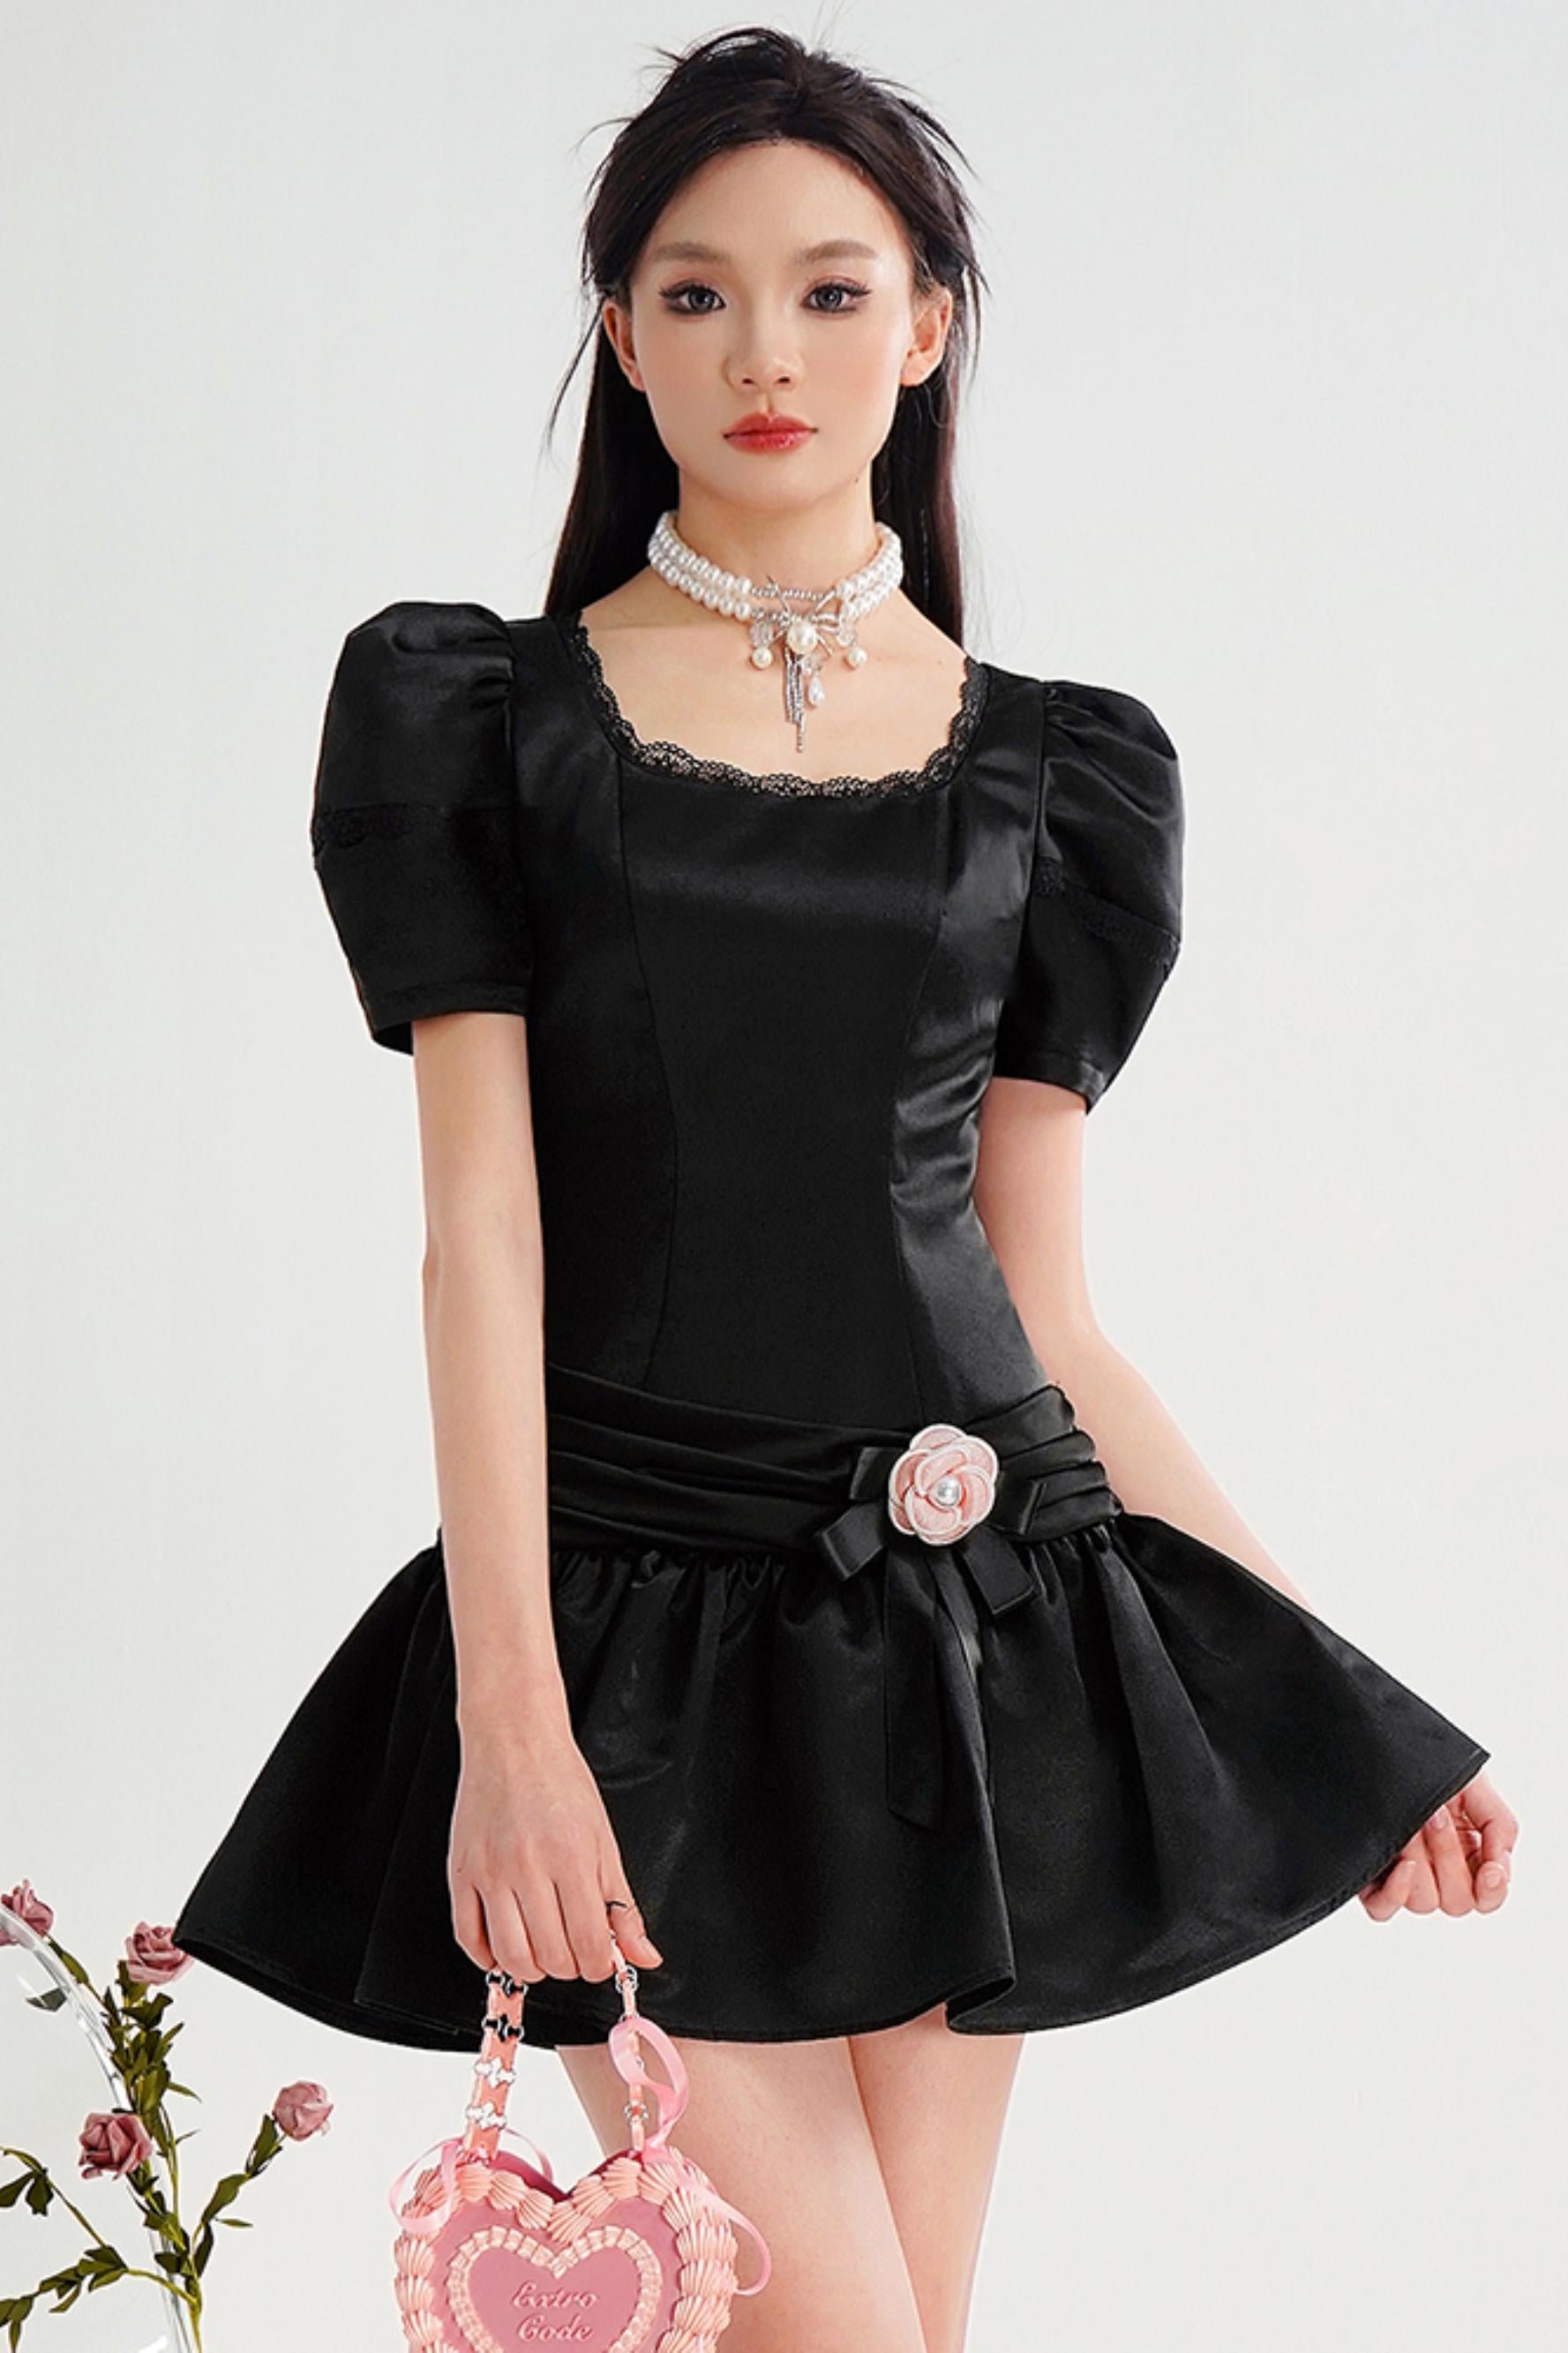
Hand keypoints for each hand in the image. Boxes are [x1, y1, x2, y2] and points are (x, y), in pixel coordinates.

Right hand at [448, 1719, 664, 1985]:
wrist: (514, 1741)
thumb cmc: (561, 1783)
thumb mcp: (604, 1841)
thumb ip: (624, 1905)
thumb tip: (645, 1957)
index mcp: (572, 1858)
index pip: (588, 1944)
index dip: (598, 1965)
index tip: (598, 1958)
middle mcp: (528, 1867)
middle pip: (550, 1956)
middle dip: (568, 1966)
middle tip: (573, 1948)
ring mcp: (490, 1871)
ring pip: (510, 1955)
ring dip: (531, 1967)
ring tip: (542, 1949)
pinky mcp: (461, 1872)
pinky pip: (467, 1937)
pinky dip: (488, 1957)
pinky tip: (506, 1946)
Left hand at [1358, 1768, 1515, 1919]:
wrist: (1380, 1739)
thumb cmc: (1427, 1760)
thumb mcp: (1474, 1785)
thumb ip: (1499, 1825)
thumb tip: (1499, 1866)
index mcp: (1468, 1854)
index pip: (1487, 1897)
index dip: (1492, 1891)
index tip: (1490, 1869)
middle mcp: (1437, 1871)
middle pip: (1456, 1901)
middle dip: (1448, 1857)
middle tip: (1435, 1814)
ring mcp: (1404, 1877)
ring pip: (1424, 1902)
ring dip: (1421, 1858)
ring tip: (1412, 1821)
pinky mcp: (1370, 1878)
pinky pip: (1383, 1909)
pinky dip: (1394, 1893)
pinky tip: (1402, 1865)